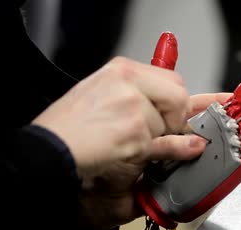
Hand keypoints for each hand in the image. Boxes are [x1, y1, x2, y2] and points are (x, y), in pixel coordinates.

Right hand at [31, 55, 201, 229]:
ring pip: (169, 125)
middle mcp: (130, 84)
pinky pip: (167, 144)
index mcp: (122, 70)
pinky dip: (178, 149)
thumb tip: (179, 102)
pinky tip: (189, 148)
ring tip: (128, 142)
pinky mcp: (135, 134)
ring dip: (158, 138)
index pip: (171, 80)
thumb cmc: (69, 124)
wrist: (51, 147)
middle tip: (160, 130)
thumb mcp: (102, 93)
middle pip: (178, 97)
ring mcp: (134, 109)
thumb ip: (140, 94)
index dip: (179, 99)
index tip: (187, 110)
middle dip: (176, 117)